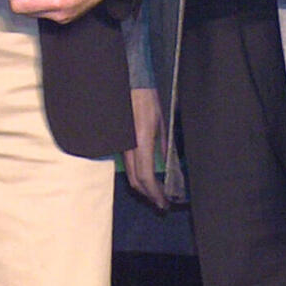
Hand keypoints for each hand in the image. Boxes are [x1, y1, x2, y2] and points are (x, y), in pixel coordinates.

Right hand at [123, 87, 169, 210]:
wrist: (127, 82)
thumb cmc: (146, 98)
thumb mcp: (162, 120)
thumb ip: (163, 142)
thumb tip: (165, 159)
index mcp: (142, 140)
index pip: (146, 176)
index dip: (155, 193)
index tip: (164, 203)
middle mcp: (129, 146)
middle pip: (136, 180)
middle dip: (149, 195)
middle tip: (161, 202)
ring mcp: (121, 144)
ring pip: (130, 173)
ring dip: (142, 186)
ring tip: (156, 193)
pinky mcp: (119, 141)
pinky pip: (127, 163)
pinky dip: (136, 174)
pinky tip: (145, 176)